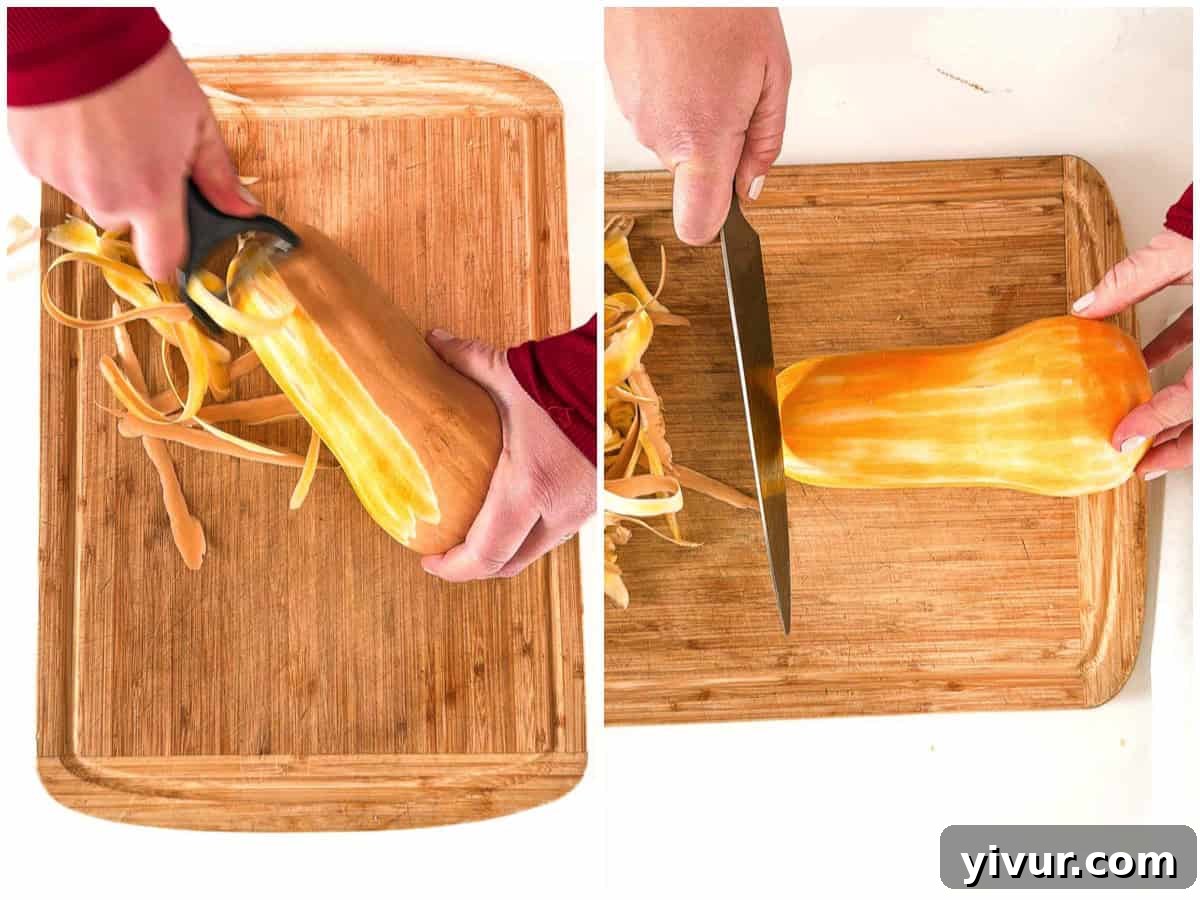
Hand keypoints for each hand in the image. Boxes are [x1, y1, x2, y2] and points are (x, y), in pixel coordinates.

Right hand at [7, 42, 257, 281]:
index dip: (171, 257)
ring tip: (113, 132)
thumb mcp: (197, 122)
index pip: (161, 261)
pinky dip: (72, 157)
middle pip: (125, 221)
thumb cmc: (140, 71)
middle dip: (138, 199)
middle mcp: (104, 196)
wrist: (76, 32)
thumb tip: (243, 209)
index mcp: (150, 194)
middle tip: (146, 156)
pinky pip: (61, 173)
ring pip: (92, 196)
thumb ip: (218, 175)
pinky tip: (84, 125)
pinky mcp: (33, 159)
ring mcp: (64, 179)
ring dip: (104, 176)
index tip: (178, 243)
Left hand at [420, 330, 595, 579]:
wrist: (619, 378)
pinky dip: (527, 535)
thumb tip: (431, 341)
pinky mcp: (593, 503)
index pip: (486, 554)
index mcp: (530, 488)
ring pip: (534, 552)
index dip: (452, 568)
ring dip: (503, 552)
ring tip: (473, 536)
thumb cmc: (561, 377)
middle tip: (445, 554)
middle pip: (508, 564)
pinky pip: (553, 533)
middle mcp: (559, 510)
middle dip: (474, 566)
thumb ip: (464, 360)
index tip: (428, 561)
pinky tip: (509, 516)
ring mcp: (581, 511)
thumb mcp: (507, 371)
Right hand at [605, 6, 790, 244]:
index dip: (716, 224)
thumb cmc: (722, 7)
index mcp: (701, 139)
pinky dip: (671, 92)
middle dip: (717, 145)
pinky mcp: (619, 90)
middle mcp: (659, 135)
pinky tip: (685, 58)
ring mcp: (634, 114)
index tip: (730, 206)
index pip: (698, 224)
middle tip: (734, 95)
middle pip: (691, 173)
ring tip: (707, 65)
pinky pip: (654, 110)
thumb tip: (752, 183)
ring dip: (694, 113)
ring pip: (673, 139)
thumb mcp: (772, 74)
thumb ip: (765, 141)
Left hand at [1072, 229, 1192, 477]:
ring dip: (1183, 413)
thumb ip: (1132, 281)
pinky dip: (1182, 364)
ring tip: (1147, 431)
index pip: (1193, 397)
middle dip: (1182, 442)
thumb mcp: (1182, 250)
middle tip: (1145, 464)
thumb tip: (1084, 308)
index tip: (1123, 442)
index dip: (1156, 423)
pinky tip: (1151, 365)